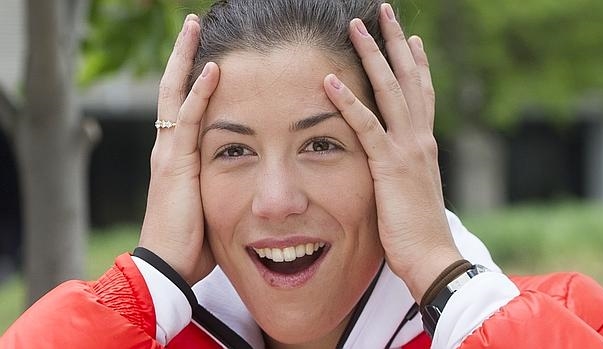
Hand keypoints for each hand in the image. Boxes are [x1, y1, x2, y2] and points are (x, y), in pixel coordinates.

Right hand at [139, 15, 219, 285]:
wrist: (169, 266)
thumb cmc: (192, 241)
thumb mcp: (211, 204)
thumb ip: (222, 182)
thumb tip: (250, 178)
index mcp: (176, 155)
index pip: (182, 103)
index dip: (192, 76)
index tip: (208, 52)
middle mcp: (167, 146)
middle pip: (173, 87)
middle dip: (183, 54)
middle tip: (193, 24)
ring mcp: (168, 152)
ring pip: (175, 92)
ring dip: (187, 58)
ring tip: (194, 26)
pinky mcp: (175, 163)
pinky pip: (188, 119)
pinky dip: (199, 92)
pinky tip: (213, 68)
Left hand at [323, 4, 462, 300]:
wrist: (431, 257)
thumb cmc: (417, 230)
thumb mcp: (411, 191)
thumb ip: (402, 170)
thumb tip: (393, 163)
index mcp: (424, 144)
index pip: (421, 93)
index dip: (415, 63)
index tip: (408, 38)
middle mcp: (420, 138)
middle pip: (408, 79)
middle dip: (395, 42)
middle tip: (384, 11)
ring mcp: (407, 149)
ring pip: (390, 90)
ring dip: (372, 55)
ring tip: (358, 25)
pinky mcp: (389, 166)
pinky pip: (365, 126)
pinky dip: (347, 102)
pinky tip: (328, 81)